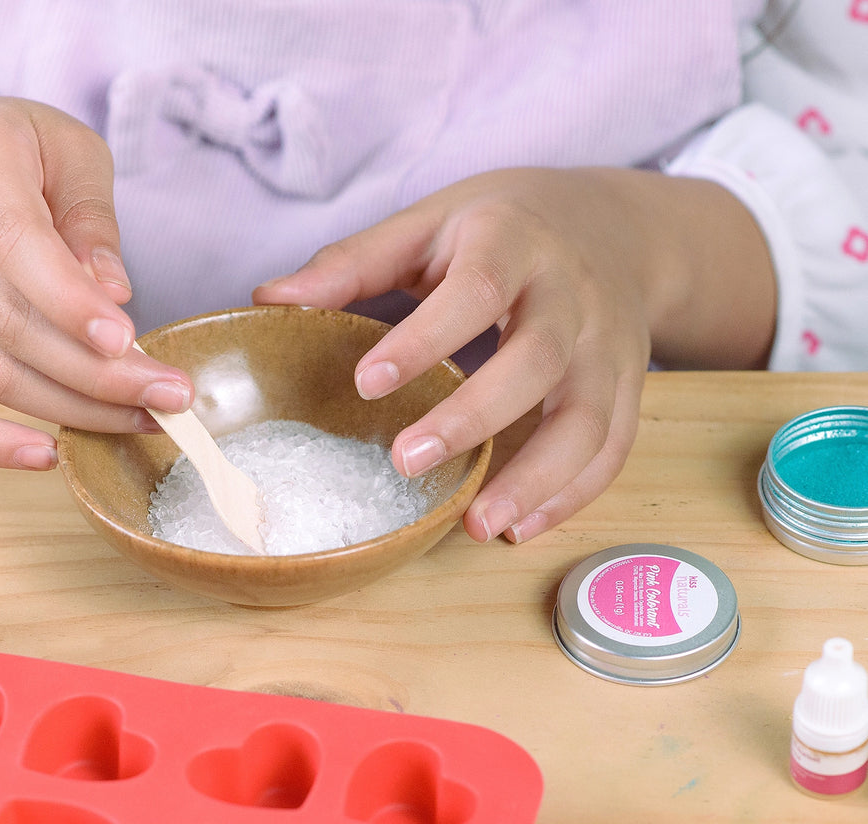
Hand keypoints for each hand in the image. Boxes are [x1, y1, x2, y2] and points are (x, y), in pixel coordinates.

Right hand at [0, 93, 193, 468]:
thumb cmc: (4, 151)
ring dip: (75, 410)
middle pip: (13, 326)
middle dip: (101, 375)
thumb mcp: (65, 149)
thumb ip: (93, 218)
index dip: (72, 303)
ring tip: (144, 419)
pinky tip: (48, 457)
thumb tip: (113, 296)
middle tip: (172, 396)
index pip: (18, 246)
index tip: (129, 341)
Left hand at [255, 167, 773, 541]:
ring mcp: (609, 347)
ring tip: (479, 526)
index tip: (366, 383)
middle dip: (474, 417)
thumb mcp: (431, 223)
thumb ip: (354, 263)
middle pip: (537, 361)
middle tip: (406, 463)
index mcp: (514, 241)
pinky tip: (521, 528)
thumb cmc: (505, 227)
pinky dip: (571, 495)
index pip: (476, 289)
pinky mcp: (627, 388)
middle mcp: (572, 295)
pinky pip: (612, 448)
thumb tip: (268, 297)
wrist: (619, 227)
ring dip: (537, 479)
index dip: (425, 338)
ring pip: (587, 418)